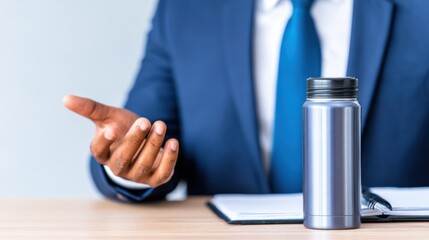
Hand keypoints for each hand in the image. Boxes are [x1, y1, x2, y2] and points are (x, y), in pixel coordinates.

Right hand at [63, 95, 178, 186]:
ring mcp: (136, 175)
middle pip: (123, 158)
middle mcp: (118, 166)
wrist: (145, 140)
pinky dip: (169, 158)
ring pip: (143, 164)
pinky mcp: (155, 178)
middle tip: (145, 121)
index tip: (111, 129)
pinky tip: (173, 141)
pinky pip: (163, 173)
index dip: (104, 142)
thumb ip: (90, 108)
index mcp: (104, 152)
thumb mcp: (109, 116)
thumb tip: (65, 98)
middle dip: (135, 139)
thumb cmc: (123, 128)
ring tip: (160, 125)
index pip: (98, 151)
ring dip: (153, 145)